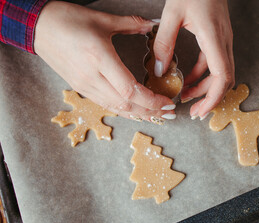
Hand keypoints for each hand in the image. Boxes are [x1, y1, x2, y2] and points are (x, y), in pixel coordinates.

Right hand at [34, 1, 176, 123]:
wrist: (38, 27)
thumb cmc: (67, 20)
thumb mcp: (102, 19)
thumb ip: (131, 24)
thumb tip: (151, 25)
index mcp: (99, 58)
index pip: (130, 90)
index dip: (151, 100)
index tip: (167, 101)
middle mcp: (92, 77)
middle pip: (126, 104)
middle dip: (150, 111)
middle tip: (168, 113)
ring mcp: (84, 85)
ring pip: (116, 108)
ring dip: (138, 114)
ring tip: (156, 115)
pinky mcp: (80, 88)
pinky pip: (105, 104)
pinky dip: (123, 110)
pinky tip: (135, 111)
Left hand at [154, 0, 233, 119]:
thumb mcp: (172, 14)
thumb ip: (164, 43)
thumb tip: (160, 71)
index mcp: (214, 38)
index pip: (222, 77)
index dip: (213, 98)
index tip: (200, 111)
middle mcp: (223, 42)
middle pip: (224, 80)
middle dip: (209, 99)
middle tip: (192, 110)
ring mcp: (223, 41)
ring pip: (221, 74)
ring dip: (204, 88)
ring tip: (185, 97)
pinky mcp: (218, 39)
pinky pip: (214, 63)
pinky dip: (201, 75)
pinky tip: (186, 79)